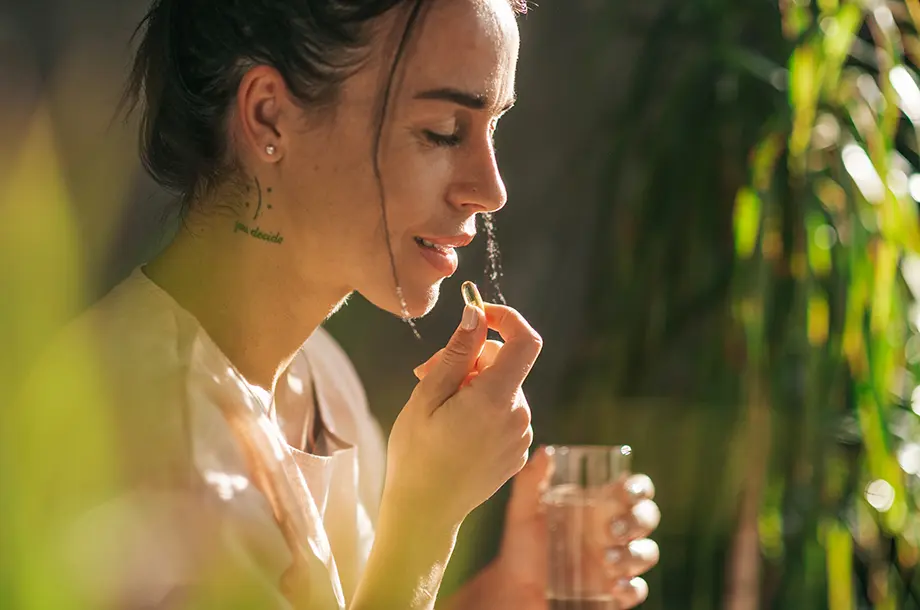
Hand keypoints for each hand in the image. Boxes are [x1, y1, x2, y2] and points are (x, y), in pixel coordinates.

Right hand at [384, 302, 541, 526]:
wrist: (426, 514)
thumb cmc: (416, 454)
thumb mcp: (427, 396)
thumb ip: (458, 353)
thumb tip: (476, 314)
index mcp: (496, 399)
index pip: (524, 341)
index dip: (505, 318)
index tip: (478, 315)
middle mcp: (518, 416)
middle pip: (505, 363)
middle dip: (470, 357)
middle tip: (426, 371)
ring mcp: (521, 435)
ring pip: (502, 387)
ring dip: (472, 384)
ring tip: (436, 405)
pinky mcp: (517, 450)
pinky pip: (505, 411)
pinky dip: (482, 407)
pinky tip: (453, 426)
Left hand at [454, 448, 660, 608]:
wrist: (514, 587)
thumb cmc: (522, 543)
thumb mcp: (522, 510)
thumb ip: (532, 480)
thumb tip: (544, 451)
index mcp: (599, 506)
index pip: (633, 489)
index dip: (639, 487)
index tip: (627, 490)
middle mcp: (613, 531)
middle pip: (647, 518)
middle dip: (638, 521)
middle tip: (611, 529)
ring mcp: (617, 562)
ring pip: (647, 553)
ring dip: (634, 555)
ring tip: (606, 560)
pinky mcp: (614, 592)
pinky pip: (636, 589)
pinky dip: (630, 588)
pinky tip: (613, 586)